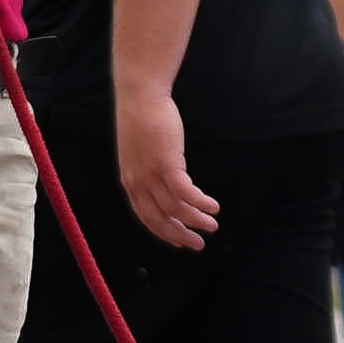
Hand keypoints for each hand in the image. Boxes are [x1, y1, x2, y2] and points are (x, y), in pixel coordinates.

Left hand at [115, 85, 219, 248]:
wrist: (141, 97)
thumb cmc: (142, 120)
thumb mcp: (139, 152)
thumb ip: (148, 170)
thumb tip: (163, 182)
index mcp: (130, 182)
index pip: (146, 217)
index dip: (163, 232)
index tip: (178, 242)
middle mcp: (138, 183)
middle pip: (160, 219)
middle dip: (180, 235)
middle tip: (198, 245)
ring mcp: (152, 175)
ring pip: (176, 209)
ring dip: (196, 220)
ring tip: (212, 225)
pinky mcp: (167, 164)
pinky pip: (186, 193)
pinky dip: (201, 203)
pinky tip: (213, 206)